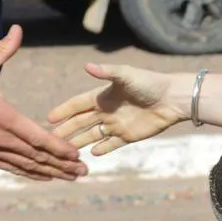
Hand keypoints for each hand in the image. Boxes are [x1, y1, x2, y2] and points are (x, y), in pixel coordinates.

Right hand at [0, 24, 86, 181]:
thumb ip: (2, 51)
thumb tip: (17, 29)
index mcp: (2, 116)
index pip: (37, 137)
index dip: (58, 148)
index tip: (76, 154)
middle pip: (36, 156)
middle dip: (61, 165)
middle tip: (83, 171)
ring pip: (25, 166)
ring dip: (50, 173)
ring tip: (70, 178)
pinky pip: (11, 169)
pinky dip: (30, 174)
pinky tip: (44, 177)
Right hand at [47, 63, 191, 155]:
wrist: (172, 98)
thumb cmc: (149, 83)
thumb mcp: (126, 75)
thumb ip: (106, 73)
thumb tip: (87, 66)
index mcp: (102, 96)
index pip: (78, 105)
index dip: (64, 110)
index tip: (49, 118)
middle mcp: (106, 111)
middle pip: (81, 122)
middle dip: (66, 130)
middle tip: (50, 138)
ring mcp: (116, 124)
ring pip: (93, 135)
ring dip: (80, 141)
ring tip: (65, 150)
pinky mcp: (128, 136)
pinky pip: (111, 145)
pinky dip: (102, 149)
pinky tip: (91, 155)